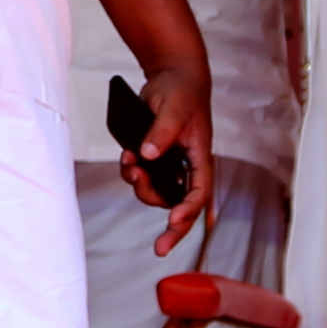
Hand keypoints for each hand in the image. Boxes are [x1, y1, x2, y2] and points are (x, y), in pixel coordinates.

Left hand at [128, 57, 214, 257]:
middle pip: (181, 206)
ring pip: (156, 193)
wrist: (171, 78)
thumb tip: (149, 154)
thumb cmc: (182, 92)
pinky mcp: (153, 159)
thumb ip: (162, 132)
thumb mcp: (174, 108)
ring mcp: (169, 165)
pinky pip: (140, 177)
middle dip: (172, 229)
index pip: (200, 192)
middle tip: (159, 249)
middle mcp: (186, 167)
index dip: (189, 210)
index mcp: (200, 158)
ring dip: (139, 186)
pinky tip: (126, 156)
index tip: (173, 222)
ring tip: (129, 163)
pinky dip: (130, 172)